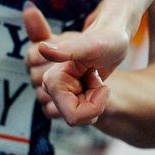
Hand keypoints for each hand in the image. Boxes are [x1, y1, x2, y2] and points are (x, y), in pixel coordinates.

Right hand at [23, 4, 129, 126]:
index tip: (98, 80)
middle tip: (96, 78)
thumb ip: (68, 48)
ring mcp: (61, 91)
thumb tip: (42, 48)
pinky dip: (93, 102)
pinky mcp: (69, 93)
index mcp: (53, 79)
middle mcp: (53, 87)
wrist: (113, 37)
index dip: (94, 105)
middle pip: (75, 118)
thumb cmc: (106, 38)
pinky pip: (82, 113)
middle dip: (93, 103)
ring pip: (78, 117)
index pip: (73, 115)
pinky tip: (93, 83)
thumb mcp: (92, 43)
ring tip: (94, 78)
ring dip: (94, 101)